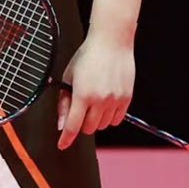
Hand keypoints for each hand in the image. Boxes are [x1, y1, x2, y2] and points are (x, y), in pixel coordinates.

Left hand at [56, 33, 134, 150]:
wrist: (112, 42)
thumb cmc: (87, 56)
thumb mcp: (68, 77)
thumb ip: (64, 102)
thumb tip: (62, 124)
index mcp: (83, 94)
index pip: (73, 126)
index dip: (66, 138)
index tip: (62, 145)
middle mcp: (100, 100)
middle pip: (88, 128)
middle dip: (81, 123)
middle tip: (80, 108)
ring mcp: (115, 100)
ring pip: (102, 125)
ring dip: (95, 120)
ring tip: (94, 101)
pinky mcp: (127, 98)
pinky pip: (116, 120)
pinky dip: (109, 117)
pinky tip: (105, 103)